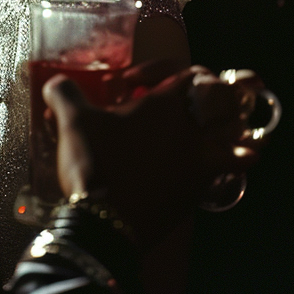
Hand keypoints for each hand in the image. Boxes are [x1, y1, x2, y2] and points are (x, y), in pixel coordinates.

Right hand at [44, 65, 261, 247]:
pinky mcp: (201, 189)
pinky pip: (234, 166)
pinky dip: (235, 159)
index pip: (188, 72)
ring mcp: (200, 160)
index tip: (133, 83)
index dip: (165, 69)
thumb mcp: (71, 119)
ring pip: (237, 131)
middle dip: (206, 91)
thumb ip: (63, 91)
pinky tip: (219, 160)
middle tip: (179, 97)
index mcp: (163, 104)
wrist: (107, 224)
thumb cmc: (95, 162)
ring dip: (230, 123)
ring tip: (213, 122)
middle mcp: (190, 128)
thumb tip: (56, 83)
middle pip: (221, 97)